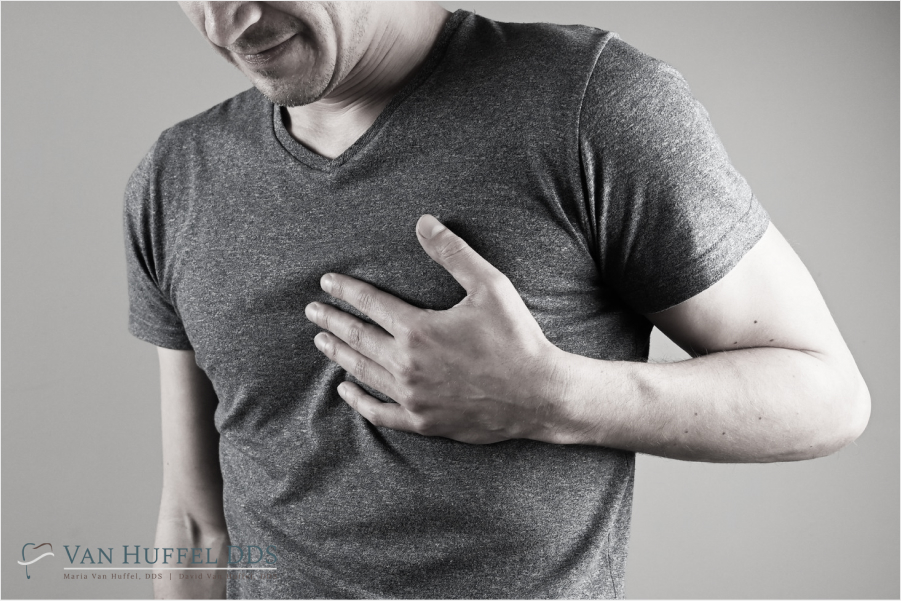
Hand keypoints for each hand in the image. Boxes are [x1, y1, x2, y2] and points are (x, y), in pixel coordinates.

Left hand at [304, 215, 564, 443]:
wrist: (539, 394)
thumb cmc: (516, 338)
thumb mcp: (490, 286)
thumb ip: (453, 253)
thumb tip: (424, 221)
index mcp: (418, 329)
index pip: (369, 304)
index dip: (345, 290)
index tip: (326, 283)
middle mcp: (406, 364)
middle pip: (357, 338)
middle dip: (331, 321)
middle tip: (312, 311)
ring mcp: (412, 396)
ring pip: (362, 372)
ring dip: (339, 354)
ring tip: (321, 342)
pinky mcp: (422, 421)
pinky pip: (379, 412)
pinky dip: (358, 400)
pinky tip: (346, 390)